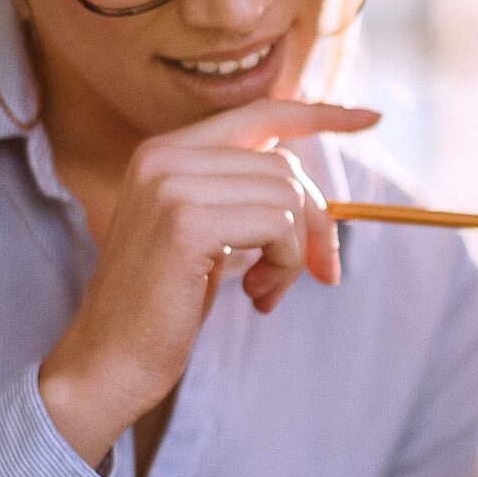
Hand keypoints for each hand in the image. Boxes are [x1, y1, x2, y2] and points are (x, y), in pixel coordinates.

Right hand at [38, 99, 378, 463]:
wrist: (108, 362)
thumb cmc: (160, 308)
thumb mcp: (204, 237)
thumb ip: (242, 199)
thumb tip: (315, 198)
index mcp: (165, 152)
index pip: (258, 115)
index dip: (319, 114)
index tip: (370, 119)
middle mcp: (163, 155)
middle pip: (285, 165)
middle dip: (315, 223)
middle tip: (316, 273)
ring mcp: (171, 184)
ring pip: (287, 196)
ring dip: (295, 253)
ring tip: (265, 290)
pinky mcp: (186, 222)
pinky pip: (280, 225)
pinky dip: (286, 264)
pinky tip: (256, 294)